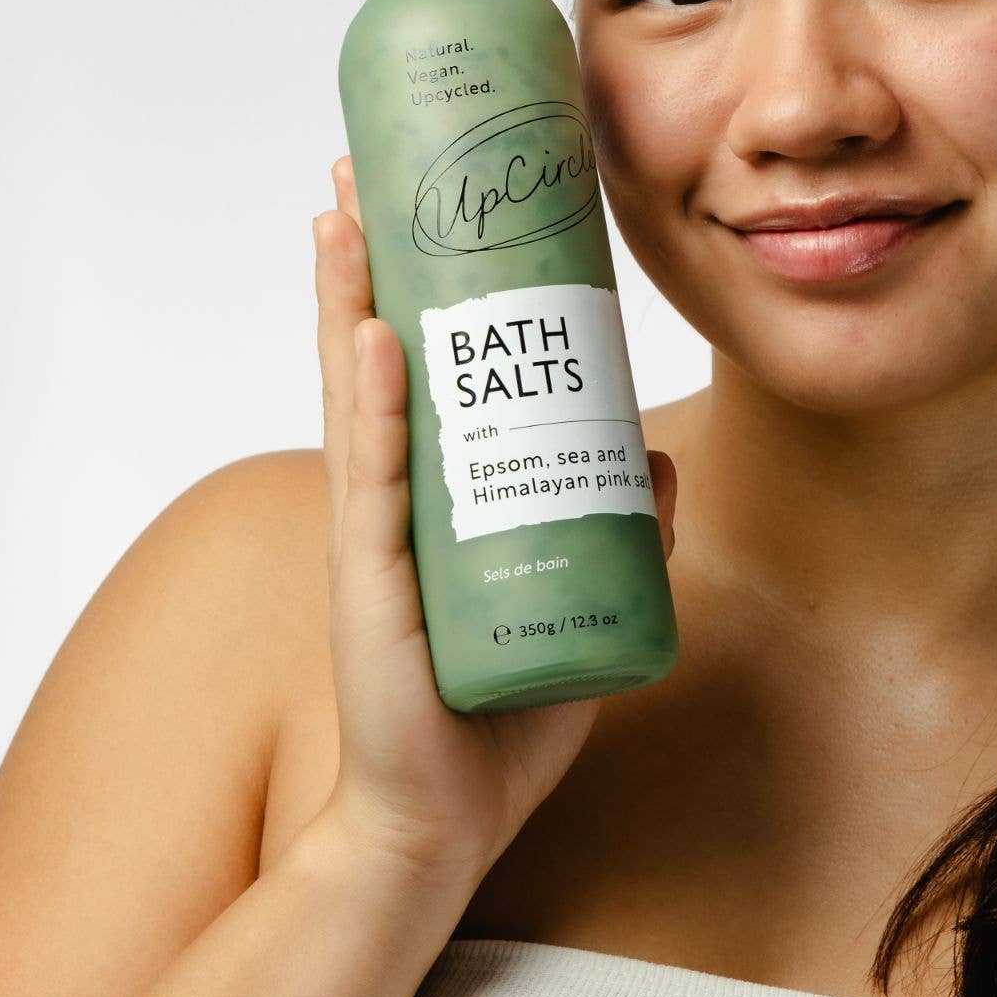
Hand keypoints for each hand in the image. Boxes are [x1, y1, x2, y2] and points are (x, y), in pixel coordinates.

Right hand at [309, 155, 677, 890]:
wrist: (442, 823)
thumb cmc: (499, 720)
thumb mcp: (583, 601)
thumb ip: (621, 529)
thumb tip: (653, 455)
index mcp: (426, 498)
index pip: (410, 370)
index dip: (405, 287)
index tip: (407, 204)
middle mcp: (389, 500)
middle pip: (367, 355)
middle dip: (361, 262)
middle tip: (354, 173)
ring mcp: (374, 534)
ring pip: (356, 395)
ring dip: (348, 300)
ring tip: (342, 214)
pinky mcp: (374, 581)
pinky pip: (374, 475)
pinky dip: (374, 403)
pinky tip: (372, 336)